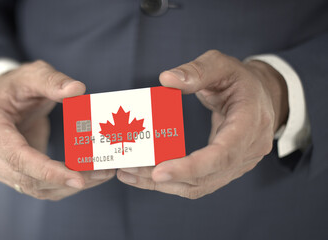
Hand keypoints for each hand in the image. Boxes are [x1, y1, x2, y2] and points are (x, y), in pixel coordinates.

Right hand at [0, 60, 115, 200]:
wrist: (1, 98)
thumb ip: (53, 80)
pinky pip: (36, 187)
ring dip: (67, 186)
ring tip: (100, 175)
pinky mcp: (9, 173)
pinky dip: (62, 186)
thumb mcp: (33, 74)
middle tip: (101, 174)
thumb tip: (77, 89)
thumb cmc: (16, 84)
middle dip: (65, 180)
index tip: (78, 178)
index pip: (16, 155)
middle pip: (25, 177)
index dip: (47, 170)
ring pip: (32, 187)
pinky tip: (86, 177)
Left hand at [117, 50, 287, 198]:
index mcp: (251, 122)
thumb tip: (166, 79)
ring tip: (129, 174)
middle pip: (206, 177)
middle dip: (165, 177)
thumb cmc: (239, 79)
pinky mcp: (226, 170)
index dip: (191, 167)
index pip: (223, 154)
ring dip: (163, 185)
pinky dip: (171, 183)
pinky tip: (144, 176)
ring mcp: (239, 164)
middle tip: (129, 169)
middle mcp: (249, 150)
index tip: (159, 172)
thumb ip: (197, 70)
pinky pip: (198, 183)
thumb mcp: (221, 65)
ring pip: (200, 186)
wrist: (261, 95)